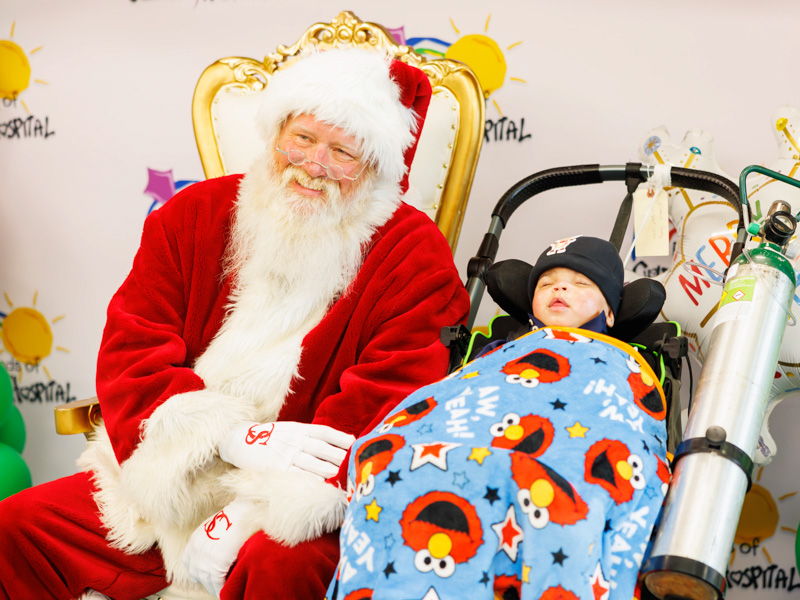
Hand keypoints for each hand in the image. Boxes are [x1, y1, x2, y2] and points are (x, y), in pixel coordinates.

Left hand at [183, 499, 255, 596]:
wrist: (249, 508)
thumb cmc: (240, 513)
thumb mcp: (222, 522)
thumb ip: (216, 535)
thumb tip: (220, 546)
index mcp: (197, 537)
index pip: (190, 561)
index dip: (198, 571)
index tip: (207, 577)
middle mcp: (198, 546)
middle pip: (198, 572)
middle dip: (207, 581)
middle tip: (218, 587)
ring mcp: (207, 553)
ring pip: (207, 579)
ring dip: (214, 587)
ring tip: (224, 591)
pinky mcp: (218, 560)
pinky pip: (217, 581)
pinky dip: (221, 588)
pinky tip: (226, 591)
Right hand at [219, 421, 354, 479]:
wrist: (241, 440)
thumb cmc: (270, 437)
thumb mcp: (289, 429)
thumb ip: (308, 435)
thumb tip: (333, 443)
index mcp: (299, 429)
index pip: (324, 432)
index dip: (340, 437)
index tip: (354, 442)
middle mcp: (295, 440)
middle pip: (323, 448)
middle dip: (340, 455)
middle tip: (355, 462)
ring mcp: (286, 454)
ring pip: (313, 462)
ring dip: (330, 469)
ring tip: (344, 474)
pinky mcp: (278, 468)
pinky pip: (298, 475)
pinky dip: (311, 479)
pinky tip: (322, 483)